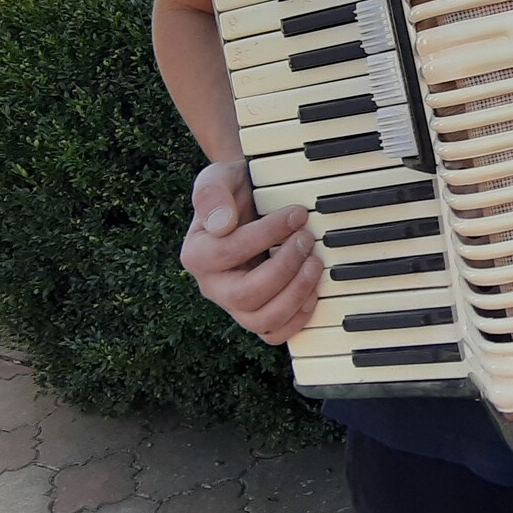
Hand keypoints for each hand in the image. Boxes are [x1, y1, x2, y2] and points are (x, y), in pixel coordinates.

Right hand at [181, 159, 320, 345]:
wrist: (251, 202)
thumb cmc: (235, 192)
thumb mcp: (218, 179)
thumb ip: (211, 193)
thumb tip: (221, 225)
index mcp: (197, 254)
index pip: (229, 252)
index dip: (267, 233)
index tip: (297, 213)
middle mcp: (213, 286)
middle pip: (245, 295)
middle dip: (284, 267)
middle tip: (307, 239)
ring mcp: (236, 305)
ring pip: (263, 320)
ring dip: (295, 294)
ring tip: (315, 263)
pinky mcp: (258, 314)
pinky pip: (275, 333)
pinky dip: (297, 318)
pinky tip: (313, 290)